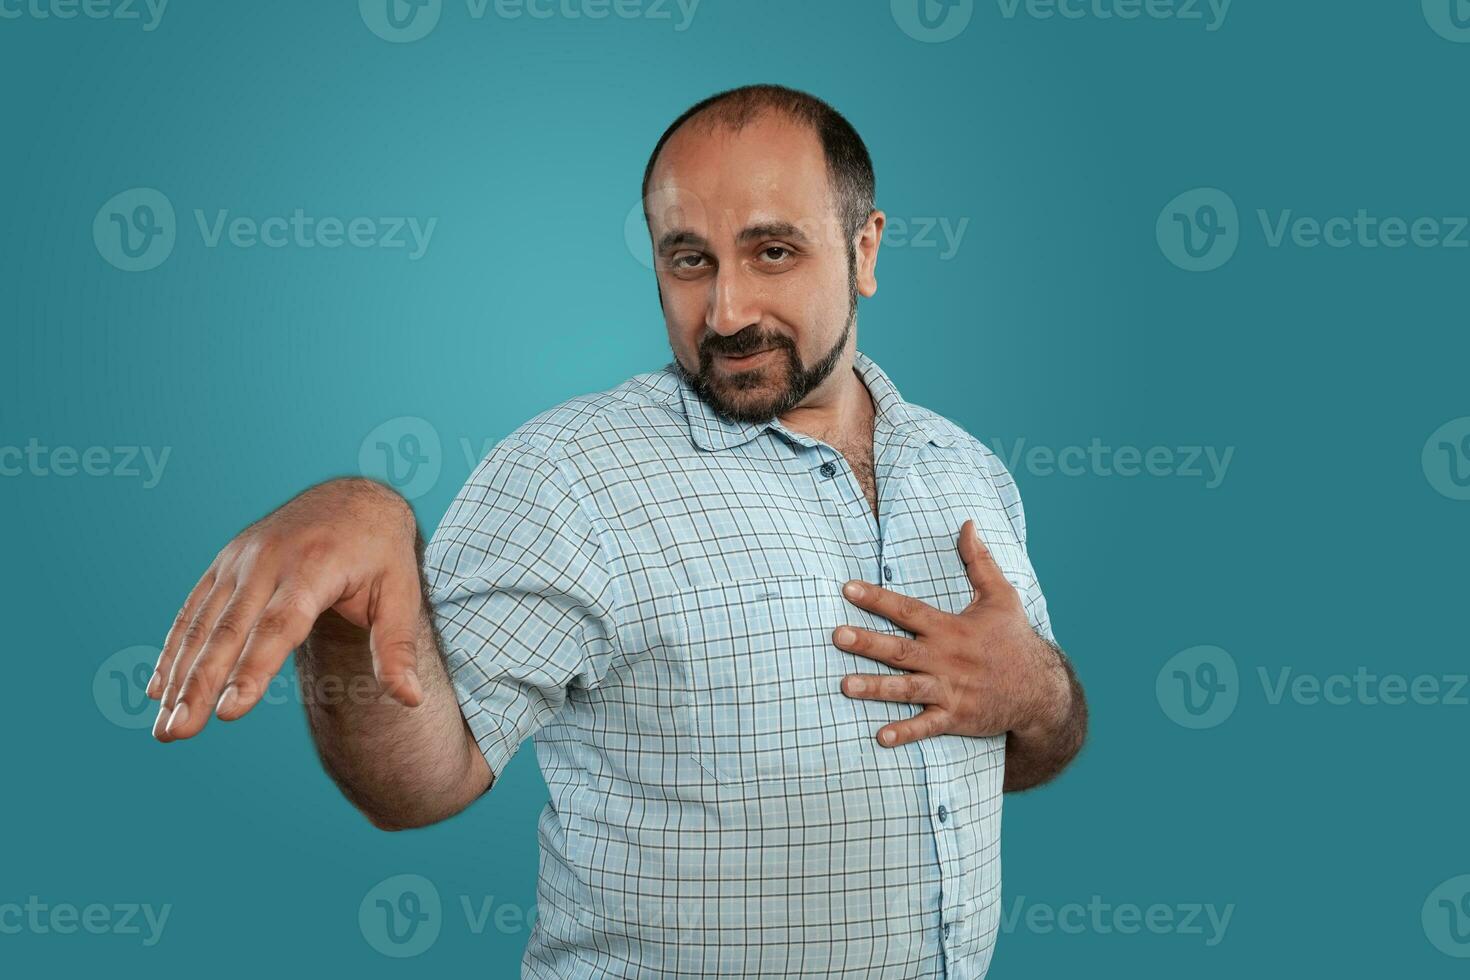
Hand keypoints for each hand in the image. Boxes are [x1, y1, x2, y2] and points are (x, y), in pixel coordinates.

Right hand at [147, 477, 427, 742]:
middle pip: (230, 631)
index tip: (229, 711)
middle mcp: (270, 559)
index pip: (280, 625)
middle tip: (175, 733)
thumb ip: (397, 647)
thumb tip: (410, 700)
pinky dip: (175, 649)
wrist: (353, 498)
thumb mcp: (401, 593)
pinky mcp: (225, 562)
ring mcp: (241, 559)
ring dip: (180, 676)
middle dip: (200, 684)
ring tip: (165, 727)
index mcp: (315, 566)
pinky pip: (195, 609)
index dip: (254, 668)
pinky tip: (160, 690)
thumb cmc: (381, 554)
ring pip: (204, 624)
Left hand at [832, 519, 1068, 747]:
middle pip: (900, 650)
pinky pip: (927, 726)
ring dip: (876, 687)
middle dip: (868, 643)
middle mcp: (947, 659)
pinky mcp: (956, 717)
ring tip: (845, 685)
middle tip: (837, 636)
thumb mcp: (1002, 596)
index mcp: (951, 629)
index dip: (878, 599)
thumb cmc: (1014, 639)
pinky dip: (906, 732)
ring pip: (907, 688)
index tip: (848, 589)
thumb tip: (967, 523)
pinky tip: (881, 737)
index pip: (908, 610)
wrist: (1040, 690)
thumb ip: (978, 562)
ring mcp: (950, 690)